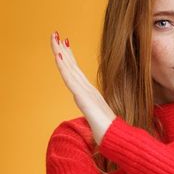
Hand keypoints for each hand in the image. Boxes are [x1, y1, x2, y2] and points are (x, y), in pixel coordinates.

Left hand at [50, 30, 115, 144]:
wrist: (118, 139)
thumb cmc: (110, 132)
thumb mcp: (98, 121)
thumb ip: (95, 115)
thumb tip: (94, 117)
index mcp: (89, 93)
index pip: (76, 71)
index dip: (69, 56)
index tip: (63, 43)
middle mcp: (87, 89)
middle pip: (71, 66)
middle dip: (62, 49)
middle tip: (55, 33)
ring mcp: (86, 93)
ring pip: (69, 69)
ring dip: (61, 52)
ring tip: (55, 38)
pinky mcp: (84, 98)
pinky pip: (71, 80)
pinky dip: (64, 67)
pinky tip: (59, 56)